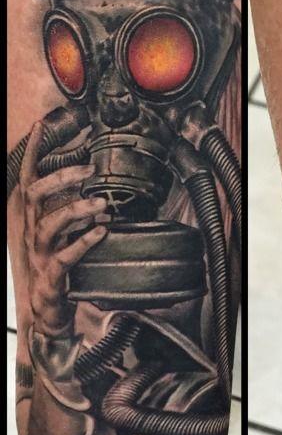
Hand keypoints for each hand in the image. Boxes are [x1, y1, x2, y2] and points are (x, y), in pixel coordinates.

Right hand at [20, 122, 107, 337]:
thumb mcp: (63, 232)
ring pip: (48, 224)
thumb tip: (94, 188)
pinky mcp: (51, 275)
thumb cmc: (58, 265)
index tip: (40, 127)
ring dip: (76, 210)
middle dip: (60, 177)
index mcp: (32, 218)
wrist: (50, 307)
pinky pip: (64, 256)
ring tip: (102, 204)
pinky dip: (83, 242)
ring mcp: (38, 254)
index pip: (26, 179)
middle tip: (89, 169)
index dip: (32, 153)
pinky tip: (101, 232)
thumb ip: (72, 209)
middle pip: (35, 195)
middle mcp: (31, 231)